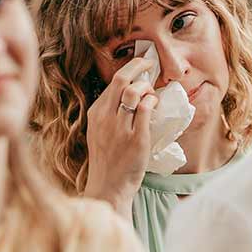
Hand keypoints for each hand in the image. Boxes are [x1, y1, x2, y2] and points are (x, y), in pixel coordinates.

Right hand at [82, 56, 157, 215]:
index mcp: (96, 113)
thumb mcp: (99, 132)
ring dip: (147, 87)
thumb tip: (130, 94)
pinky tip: (155, 105)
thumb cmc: (107, 160)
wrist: (108, 187)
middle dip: (138, 66)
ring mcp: (120, 128)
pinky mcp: (135, 138)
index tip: (141, 66)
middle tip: (150, 65)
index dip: (130, 70)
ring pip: (134, 92)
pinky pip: (146, 109)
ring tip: (152, 94)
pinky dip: (153, 102)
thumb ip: (109, 113)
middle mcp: (105, 117)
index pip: (113, 82)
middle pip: (122, 80)